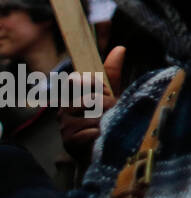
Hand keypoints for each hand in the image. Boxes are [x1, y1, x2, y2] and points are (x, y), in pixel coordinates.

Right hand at [59, 45, 124, 166]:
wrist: (103, 149)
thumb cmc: (106, 120)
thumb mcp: (111, 95)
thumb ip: (112, 73)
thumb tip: (120, 48)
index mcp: (71, 95)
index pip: (79, 80)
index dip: (95, 85)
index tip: (104, 92)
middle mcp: (63, 110)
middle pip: (92, 98)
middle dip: (108, 106)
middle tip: (109, 115)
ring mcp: (64, 126)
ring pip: (93, 115)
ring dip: (106, 121)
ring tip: (106, 126)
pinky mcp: (68, 141)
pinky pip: (91, 131)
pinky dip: (101, 135)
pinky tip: (100, 138)